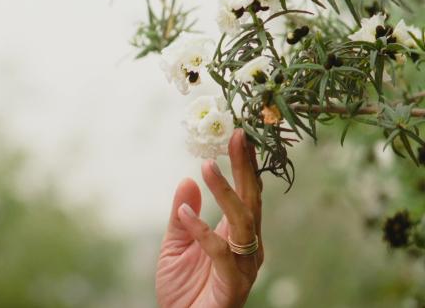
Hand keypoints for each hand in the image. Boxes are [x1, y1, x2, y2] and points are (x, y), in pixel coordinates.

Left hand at [155, 129, 263, 307]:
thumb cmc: (182, 290)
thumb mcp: (175, 245)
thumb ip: (182, 216)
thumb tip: (187, 180)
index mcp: (235, 235)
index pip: (246, 193)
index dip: (244, 165)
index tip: (239, 135)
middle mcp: (246, 247)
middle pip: (252, 200)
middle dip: (245, 168)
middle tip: (237, 136)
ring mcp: (243, 266)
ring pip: (242, 221)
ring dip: (225, 192)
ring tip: (206, 166)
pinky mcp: (233, 285)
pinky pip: (221, 252)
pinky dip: (202, 230)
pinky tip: (184, 212)